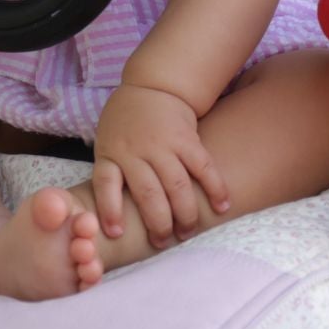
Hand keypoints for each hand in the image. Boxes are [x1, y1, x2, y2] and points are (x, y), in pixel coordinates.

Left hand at [92, 83, 229, 248]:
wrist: (153, 86)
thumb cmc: (126, 123)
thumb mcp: (108, 141)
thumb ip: (113, 172)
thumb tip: (114, 217)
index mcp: (111, 152)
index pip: (105, 184)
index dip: (110, 210)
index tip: (117, 233)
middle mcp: (136, 150)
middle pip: (147, 194)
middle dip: (158, 224)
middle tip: (163, 242)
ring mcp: (163, 144)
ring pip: (177, 186)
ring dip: (185, 215)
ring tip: (188, 233)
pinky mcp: (187, 139)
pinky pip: (203, 167)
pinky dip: (215, 188)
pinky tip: (222, 206)